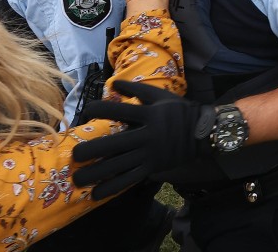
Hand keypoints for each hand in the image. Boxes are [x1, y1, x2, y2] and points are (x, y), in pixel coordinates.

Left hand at [72, 80, 210, 198]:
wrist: (203, 132)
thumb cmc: (179, 111)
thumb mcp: (160, 96)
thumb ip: (137, 89)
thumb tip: (114, 83)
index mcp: (148, 115)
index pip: (119, 110)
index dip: (100, 109)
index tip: (86, 110)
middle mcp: (147, 135)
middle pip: (114, 144)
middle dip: (92, 150)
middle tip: (74, 156)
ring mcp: (149, 154)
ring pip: (119, 166)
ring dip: (97, 174)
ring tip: (77, 180)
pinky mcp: (152, 167)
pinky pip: (130, 179)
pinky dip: (113, 187)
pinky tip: (96, 194)